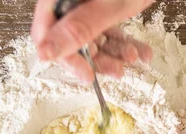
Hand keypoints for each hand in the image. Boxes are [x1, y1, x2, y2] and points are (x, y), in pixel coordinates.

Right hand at [31, 0, 154, 81]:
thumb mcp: (109, 5)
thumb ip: (77, 29)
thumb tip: (45, 52)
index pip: (47, 34)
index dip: (66, 58)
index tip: (87, 74)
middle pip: (70, 39)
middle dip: (98, 57)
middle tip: (117, 69)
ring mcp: (86, 2)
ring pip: (92, 36)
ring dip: (115, 52)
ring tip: (134, 57)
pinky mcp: (103, 4)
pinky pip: (108, 29)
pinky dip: (125, 42)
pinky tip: (140, 51)